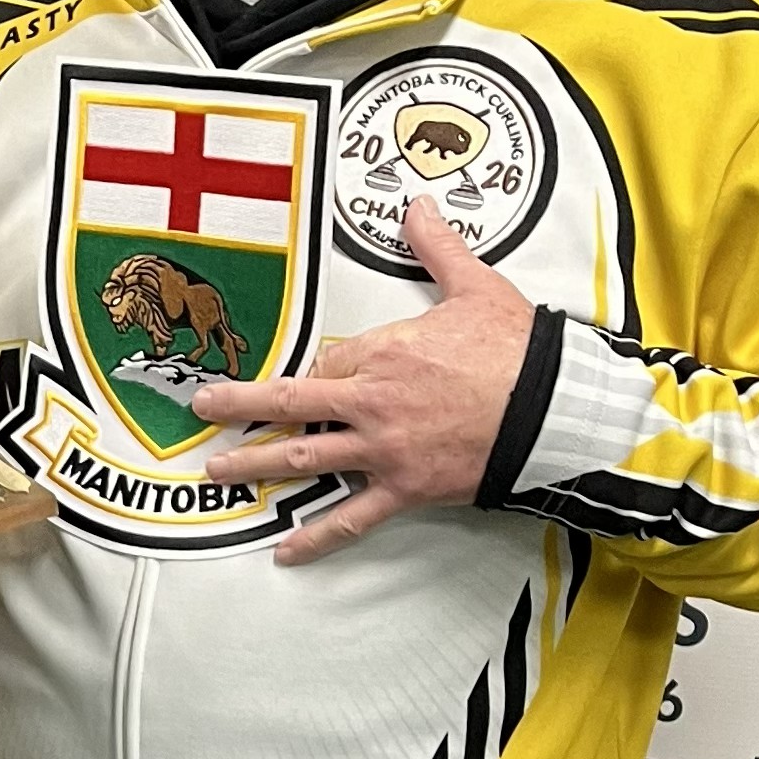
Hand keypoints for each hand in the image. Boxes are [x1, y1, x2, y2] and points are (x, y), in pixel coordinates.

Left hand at [189, 198, 539, 564]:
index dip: (310, 372)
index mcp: (383, 353)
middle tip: (202, 407)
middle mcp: (373, 402)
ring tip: (219, 471)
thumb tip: (420, 207)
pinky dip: (317, 537)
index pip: (326, 363)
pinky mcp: (406, 487)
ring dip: (258, 465)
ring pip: (307, 459)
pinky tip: (286, 550)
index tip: (296, 381)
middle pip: (293, 406)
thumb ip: (437, 247)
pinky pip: (353, 517)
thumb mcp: (475, 287)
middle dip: (241, 406)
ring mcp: (385, 449)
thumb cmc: (519, 350)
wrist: (556, 408)